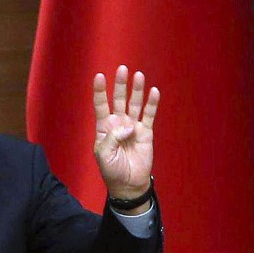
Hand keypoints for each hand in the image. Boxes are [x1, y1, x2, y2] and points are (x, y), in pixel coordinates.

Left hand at [93, 66, 159, 206]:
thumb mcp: (104, 154)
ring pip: (135, 104)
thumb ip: (113, 137)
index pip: (101, 104)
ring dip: (137, 90)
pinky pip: (149, 115)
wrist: (129, 184)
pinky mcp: (146, 132)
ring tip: (138, 75)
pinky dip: (152, 104)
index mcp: (104, 127)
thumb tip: (129, 125)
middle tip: (122, 68)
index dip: (100, 90)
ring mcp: (133, 126)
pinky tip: (154, 92)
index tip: (99, 76)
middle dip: (120, 84)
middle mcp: (118, 122)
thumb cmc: (112, 170)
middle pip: (119, 99)